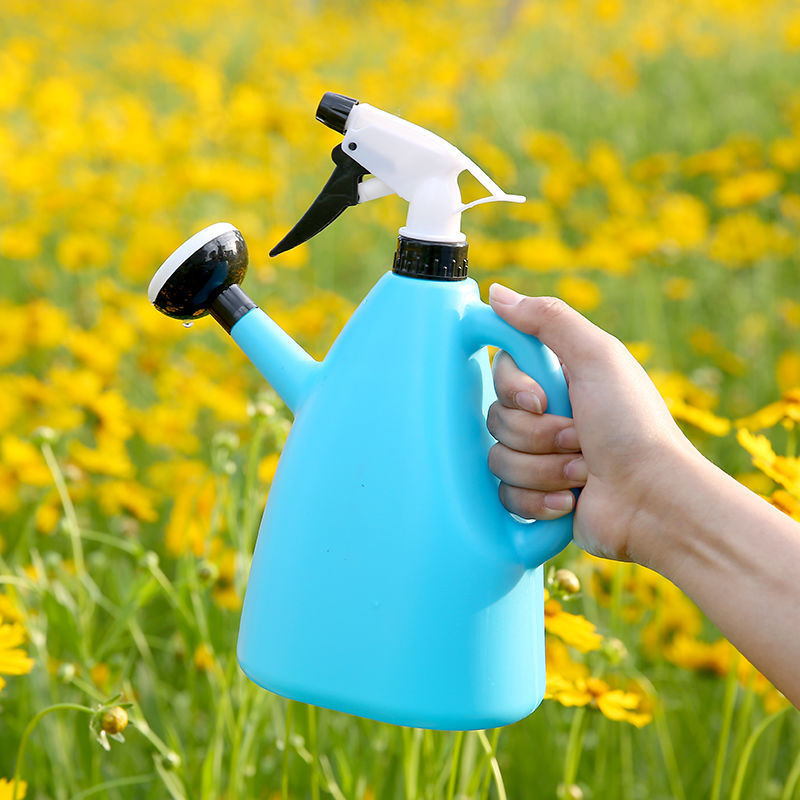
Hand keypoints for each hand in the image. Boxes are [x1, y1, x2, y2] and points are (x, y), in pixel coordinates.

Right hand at [487, 284, 699, 563]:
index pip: (502, 373)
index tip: (541, 400)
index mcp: (560, 380)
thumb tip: (496, 292)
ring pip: (499, 460)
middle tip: (580, 438)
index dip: (513, 389)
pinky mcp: (539, 498)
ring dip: (544, 468)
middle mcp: (549, 418)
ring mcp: (543, 459)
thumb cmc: (632, 425)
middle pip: (497, 419)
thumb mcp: (597, 357)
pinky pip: (507, 497)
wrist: (652, 500)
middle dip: (538, 435)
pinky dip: (540, 501)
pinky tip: (571, 500)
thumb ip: (547, 319)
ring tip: (583, 471)